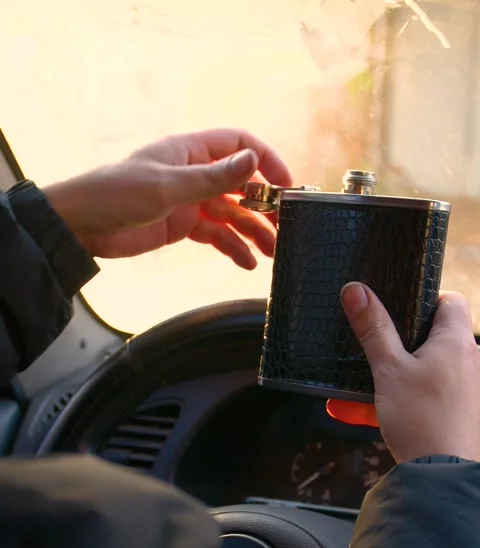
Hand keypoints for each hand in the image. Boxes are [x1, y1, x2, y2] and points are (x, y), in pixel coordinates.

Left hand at [43, 129, 292, 267]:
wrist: (83, 226)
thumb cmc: (117, 193)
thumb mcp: (168, 186)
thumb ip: (212, 178)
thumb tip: (251, 160)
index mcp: (190, 151)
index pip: (239, 145)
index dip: (265, 160)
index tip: (285, 185)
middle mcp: (193, 172)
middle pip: (240, 183)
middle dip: (264, 203)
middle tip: (284, 225)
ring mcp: (189, 200)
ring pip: (231, 213)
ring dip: (252, 230)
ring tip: (272, 251)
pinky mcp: (182, 225)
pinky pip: (215, 235)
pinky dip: (232, 247)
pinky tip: (246, 261)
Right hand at [327, 282, 479, 462]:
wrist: (441, 474)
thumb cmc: (421, 418)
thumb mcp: (388, 369)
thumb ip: (373, 328)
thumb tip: (356, 290)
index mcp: (457, 341)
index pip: (449, 301)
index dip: (423, 301)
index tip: (396, 312)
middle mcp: (469, 361)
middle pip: (431, 337)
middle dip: (394, 347)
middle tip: (370, 352)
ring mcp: (465, 388)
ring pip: (421, 372)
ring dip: (387, 380)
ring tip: (351, 394)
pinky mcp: (457, 412)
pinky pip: (421, 398)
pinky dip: (395, 402)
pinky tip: (360, 413)